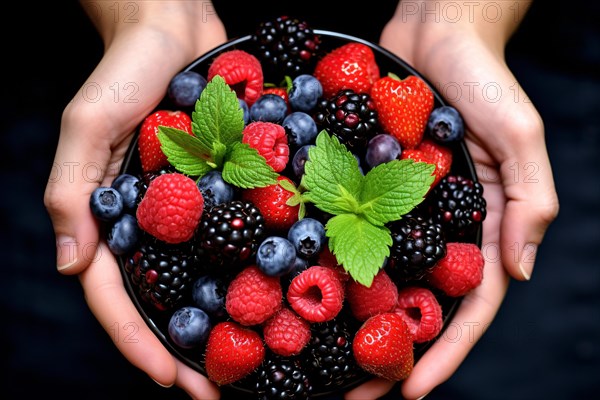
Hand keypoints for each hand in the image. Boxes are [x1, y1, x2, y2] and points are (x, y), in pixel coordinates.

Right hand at [43, 1, 226, 396]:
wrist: (173, 29)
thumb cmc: (125, 71)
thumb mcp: (90, 127)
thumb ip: (74, 192)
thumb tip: (67, 263)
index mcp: (116, 219)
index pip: (118, 296)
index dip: (141, 343)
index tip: (172, 382)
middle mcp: (157, 223)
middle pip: (167, 300)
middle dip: (190, 350)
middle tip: (217, 393)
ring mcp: (195, 210)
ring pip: (207, 278)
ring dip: (227, 322)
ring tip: (254, 362)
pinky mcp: (228, 187)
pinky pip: (242, 233)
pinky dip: (257, 267)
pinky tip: (283, 292)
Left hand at [346, 3, 558, 398]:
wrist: (435, 34)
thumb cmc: (484, 81)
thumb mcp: (519, 139)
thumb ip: (526, 203)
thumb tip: (520, 271)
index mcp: (476, 229)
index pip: (466, 306)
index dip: (443, 351)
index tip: (411, 391)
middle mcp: (432, 229)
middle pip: (413, 306)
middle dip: (387, 354)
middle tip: (354, 397)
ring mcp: (394, 212)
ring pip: (372, 280)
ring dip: (349, 324)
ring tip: (318, 365)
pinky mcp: (362, 187)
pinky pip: (341, 231)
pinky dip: (321, 263)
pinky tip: (294, 290)